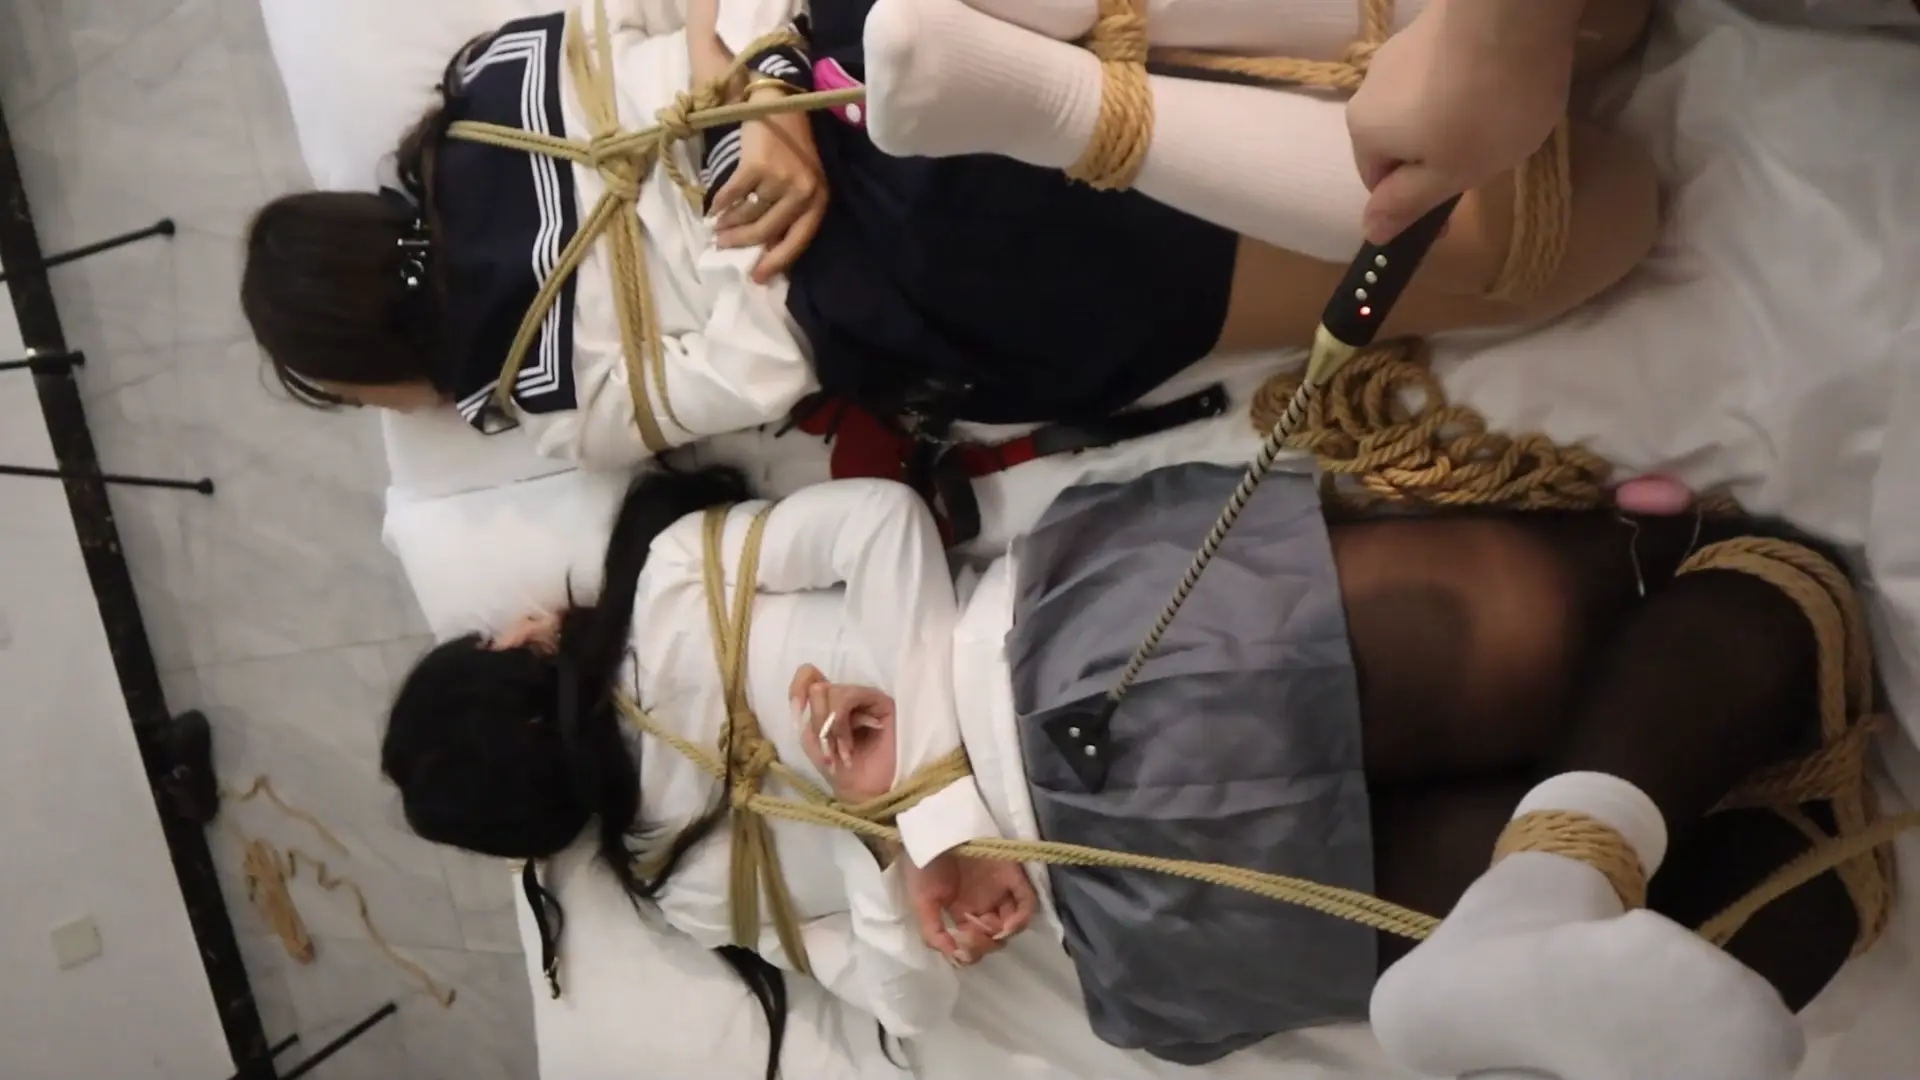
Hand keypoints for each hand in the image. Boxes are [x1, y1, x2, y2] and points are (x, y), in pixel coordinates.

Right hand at [710, 89, 827, 283]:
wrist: (779, 103)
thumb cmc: (790, 146)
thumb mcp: (801, 180)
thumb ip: (790, 211)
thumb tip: (764, 247)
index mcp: (818, 200)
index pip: (798, 241)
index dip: (776, 262)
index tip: (756, 277)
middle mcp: (803, 192)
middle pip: (766, 231)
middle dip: (741, 244)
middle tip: (722, 247)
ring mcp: (780, 179)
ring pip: (748, 214)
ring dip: (728, 224)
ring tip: (717, 228)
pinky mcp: (757, 166)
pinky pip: (733, 195)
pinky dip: (720, 203)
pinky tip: (713, 207)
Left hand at [790, 664, 896, 803]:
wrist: (864, 792)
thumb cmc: (840, 770)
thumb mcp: (813, 740)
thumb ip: (808, 712)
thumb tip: (814, 689)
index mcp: (825, 703)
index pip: (808, 675)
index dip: (797, 690)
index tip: (797, 716)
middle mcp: (844, 695)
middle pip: (817, 687)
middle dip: (818, 723)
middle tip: (829, 751)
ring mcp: (864, 696)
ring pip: (832, 691)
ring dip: (832, 728)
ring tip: (843, 752)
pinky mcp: (880, 701)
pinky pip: (849, 696)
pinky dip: (843, 724)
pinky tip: (852, 746)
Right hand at [903, 853, 1037, 965]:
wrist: (932, 833)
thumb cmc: (924, 866)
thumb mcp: (921, 904)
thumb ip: (933, 934)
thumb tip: (956, 958)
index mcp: (962, 911)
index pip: (976, 942)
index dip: (972, 950)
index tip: (961, 942)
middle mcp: (984, 904)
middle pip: (996, 936)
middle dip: (985, 943)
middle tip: (971, 931)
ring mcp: (1000, 890)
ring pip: (1014, 923)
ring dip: (1003, 934)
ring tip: (989, 928)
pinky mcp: (1012, 876)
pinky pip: (1027, 903)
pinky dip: (1021, 918)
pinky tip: (1009, 924)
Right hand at [1346, 0, 1582, 242]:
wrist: (1515, 11)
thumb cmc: (1485, 107)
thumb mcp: (1451, 174)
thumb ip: (1408, 204)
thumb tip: (1370, 232)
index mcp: (1364, 132)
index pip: (1379, 185)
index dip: (1416, 205)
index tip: (1457, 212)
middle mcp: (1369, 89)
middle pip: (1399, 143)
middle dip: (1435, 159)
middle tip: (1484, 163)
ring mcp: (1398, 52)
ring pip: (1420, 107)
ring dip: (1451, 122)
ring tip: (1498, 119)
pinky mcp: (1432, 26)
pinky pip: (1441, 74)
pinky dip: (1465, 88)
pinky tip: (1500, 85)